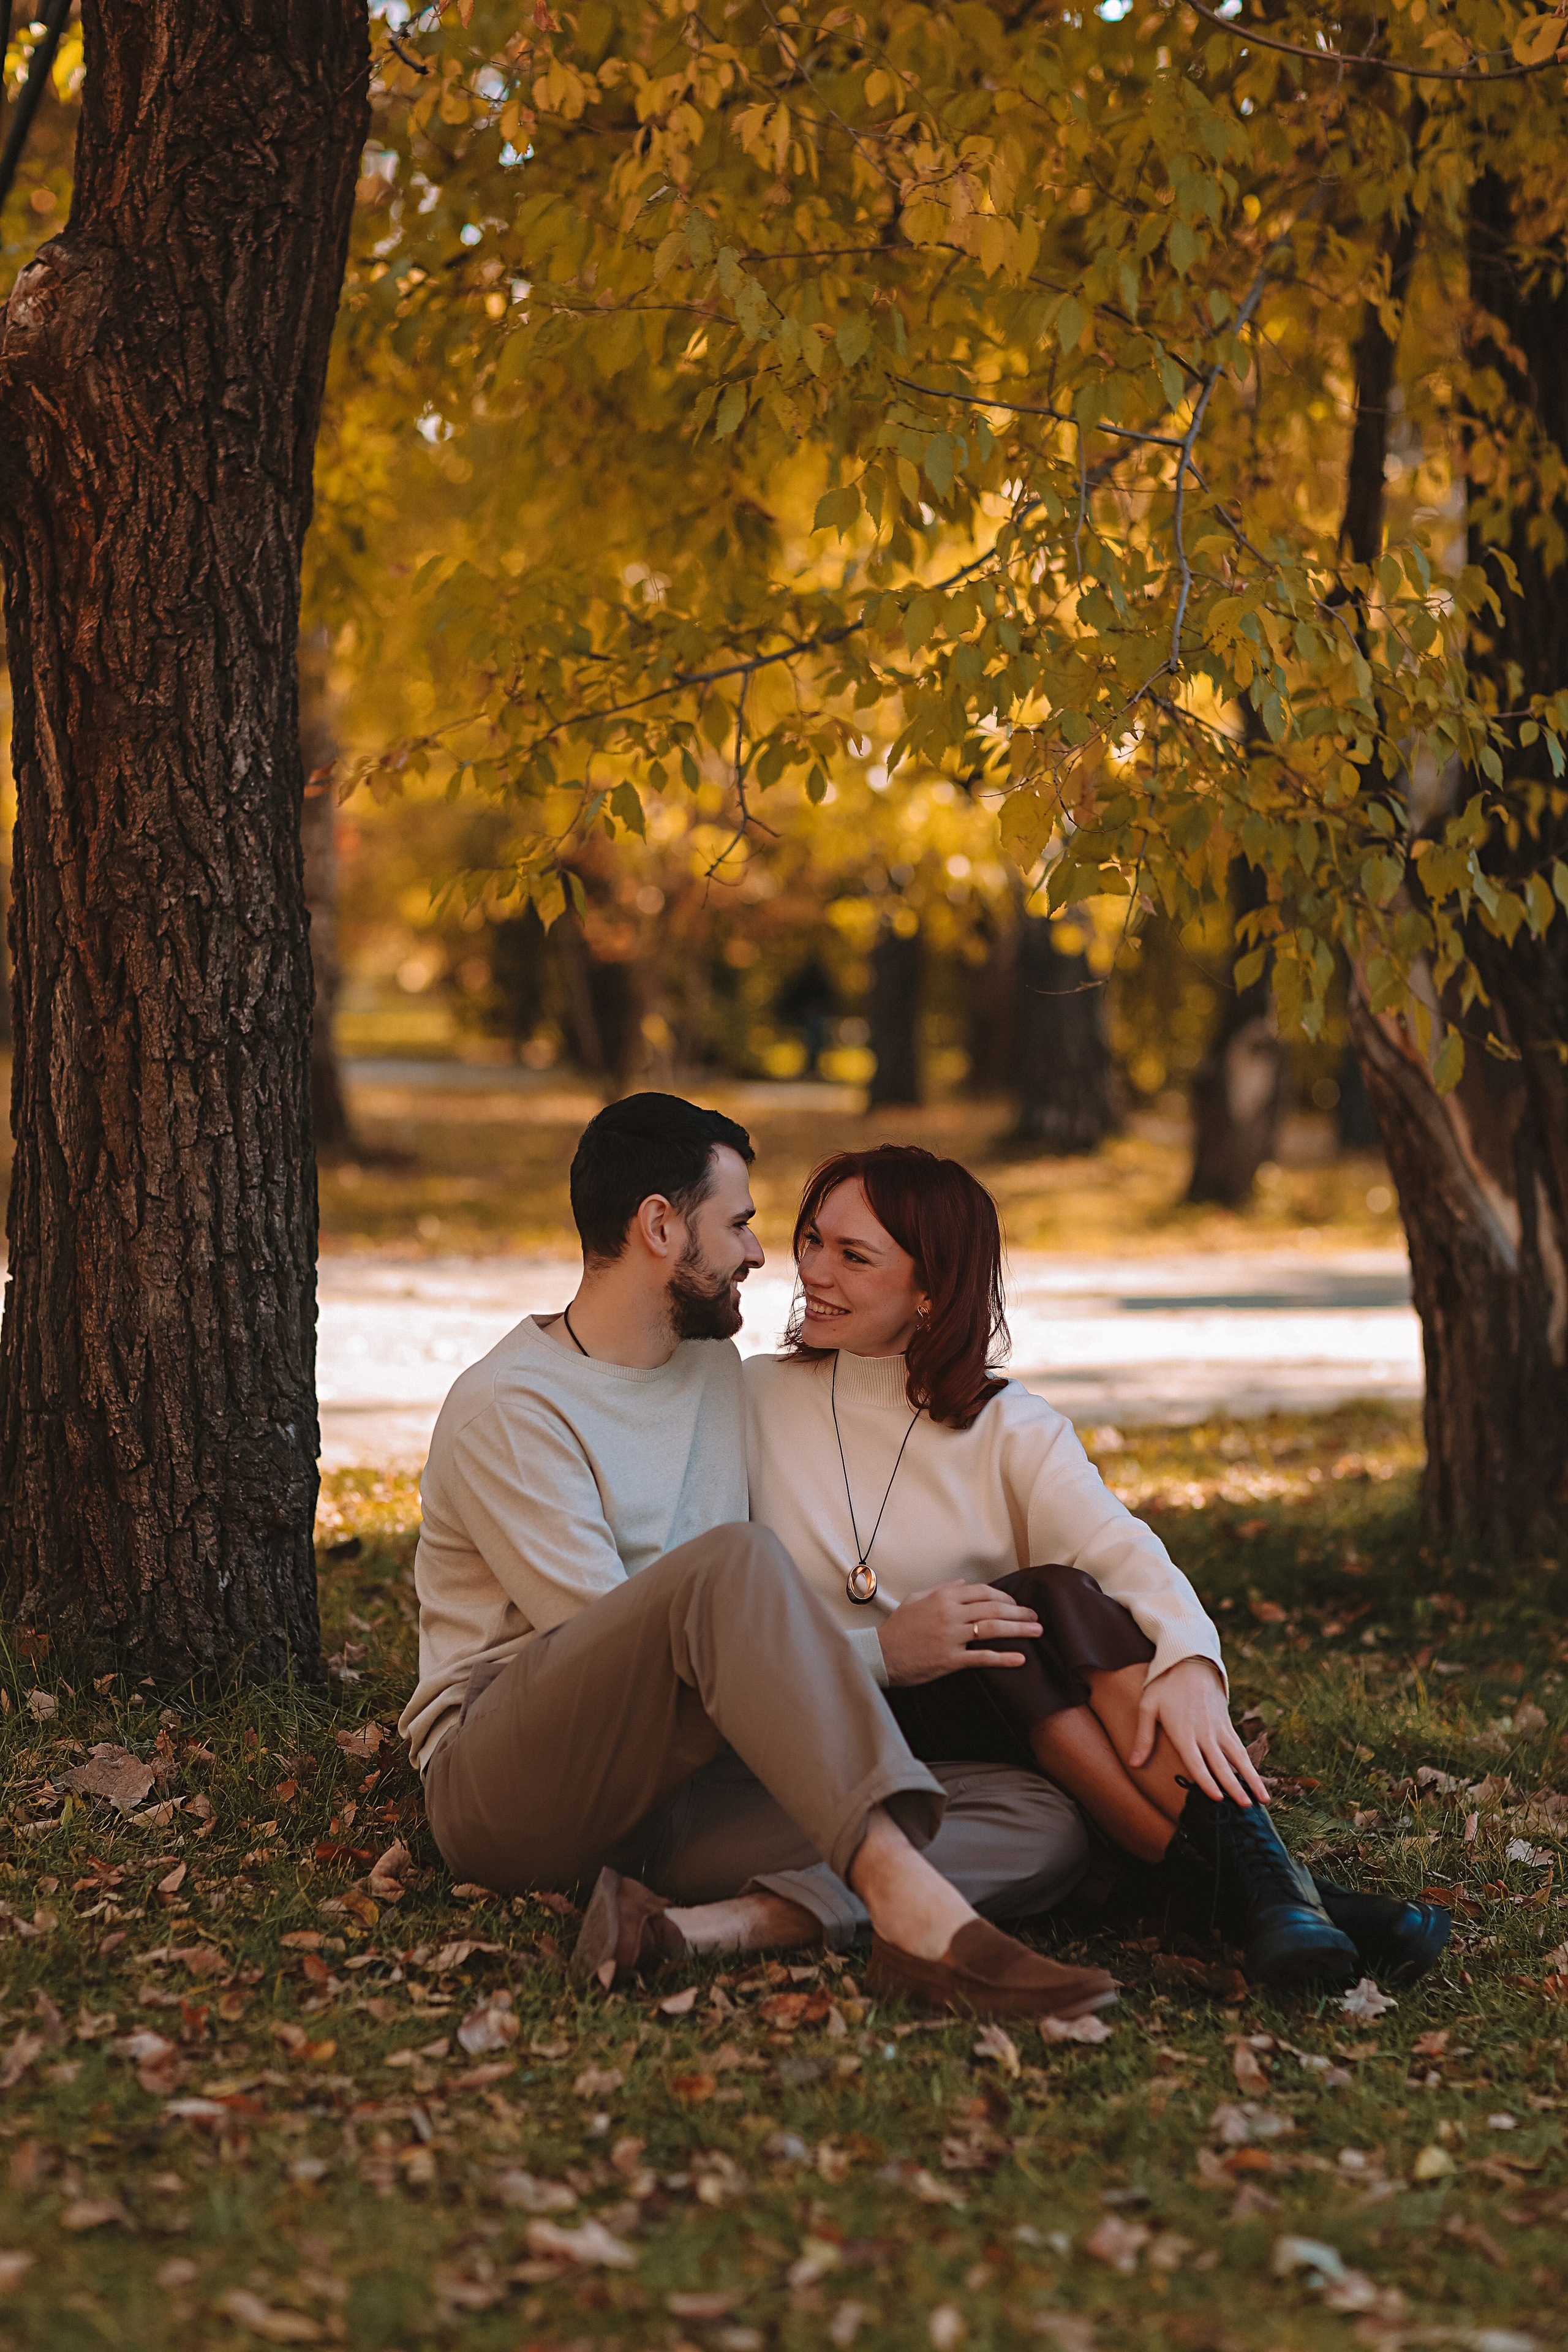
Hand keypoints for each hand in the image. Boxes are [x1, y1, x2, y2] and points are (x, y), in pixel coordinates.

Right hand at [878, 1583, 1042, 1687]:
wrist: (882, 1654)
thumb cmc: (898, 1627)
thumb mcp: (916, 1599)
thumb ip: (941, 1589)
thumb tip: (963, 1584)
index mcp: (943, 1598)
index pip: (982, 1592)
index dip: (1004, 1597)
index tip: (1016, 1604)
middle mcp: (950, 1614)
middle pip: (994, 1609)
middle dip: (1019, 1612)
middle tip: (1036, 1616)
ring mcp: (952, 1637)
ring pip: (993, 1629)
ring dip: (1019, 1629)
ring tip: (1037, 1631)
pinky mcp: (951, 1660)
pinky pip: (982, 1657)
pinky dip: (1003, 1658)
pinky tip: (1020, 1658)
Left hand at [1130, 1657, 1270, 1806]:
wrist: (1190, 1661)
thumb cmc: (1164, 1685)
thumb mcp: (1148, 1706)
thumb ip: (1143, 1737)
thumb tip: (1133, 1765)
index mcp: (1184, 1731)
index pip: (1196, 1762)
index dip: (1206, 1781)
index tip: (1217, 1798)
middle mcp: (1204, 1732)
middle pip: (1221, 1764)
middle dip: (1234, 1787)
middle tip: (1246, 1807)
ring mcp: (1218, 1728)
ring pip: (1238, 1758)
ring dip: (1251, 1779)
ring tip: (1263, 1799)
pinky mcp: (1226, 1724)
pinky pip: (1240, 1748)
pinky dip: (1249, 1765)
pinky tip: (1256, 1780)